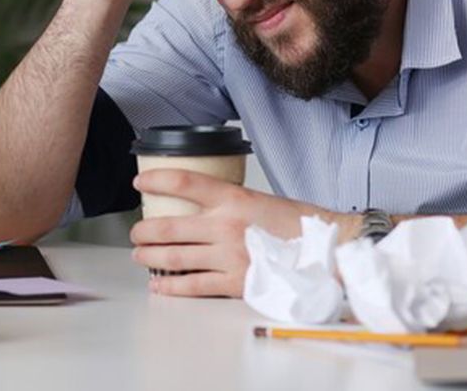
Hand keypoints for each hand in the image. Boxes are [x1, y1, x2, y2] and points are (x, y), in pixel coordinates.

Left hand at [129, 169, 358, 297]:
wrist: (329, 253)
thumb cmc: (302, 226)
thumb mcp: (263, 201)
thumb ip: (232, 205)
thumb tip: (205, 211)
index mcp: (235, 198)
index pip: (184, 183)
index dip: (157, 181)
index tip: (140, 183)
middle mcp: (226, 225)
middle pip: (169, 226)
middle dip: (144, 231)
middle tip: (136, 233)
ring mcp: (228, 256)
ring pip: (174, 257)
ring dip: (150, 257)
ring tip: (140, 256)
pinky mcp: (234, 283)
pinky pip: (192, 285)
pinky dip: (170, 285)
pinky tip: (158, 285)